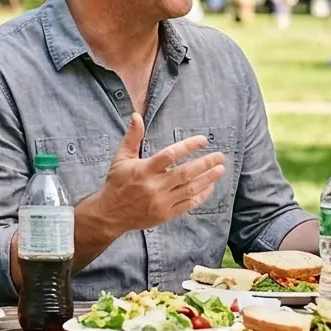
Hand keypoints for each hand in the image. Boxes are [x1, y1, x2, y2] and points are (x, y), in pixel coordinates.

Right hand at [90, 113, 226, 230]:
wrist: (110, 214)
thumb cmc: (117, 183)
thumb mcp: (121, 158)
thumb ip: (132, 137)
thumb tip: (136, 115)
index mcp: (145, 169)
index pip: (171, 155)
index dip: (189, 146)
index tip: (203, 140)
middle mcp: (154, 186)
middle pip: (186, 173)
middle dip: (206, 163)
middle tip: (220, 156)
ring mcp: (161, 202)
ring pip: (190, 189)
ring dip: (208, 178)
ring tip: (220, 169)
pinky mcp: (165, 215)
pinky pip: (188, 204)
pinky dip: (201, 195)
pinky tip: (210, 186)